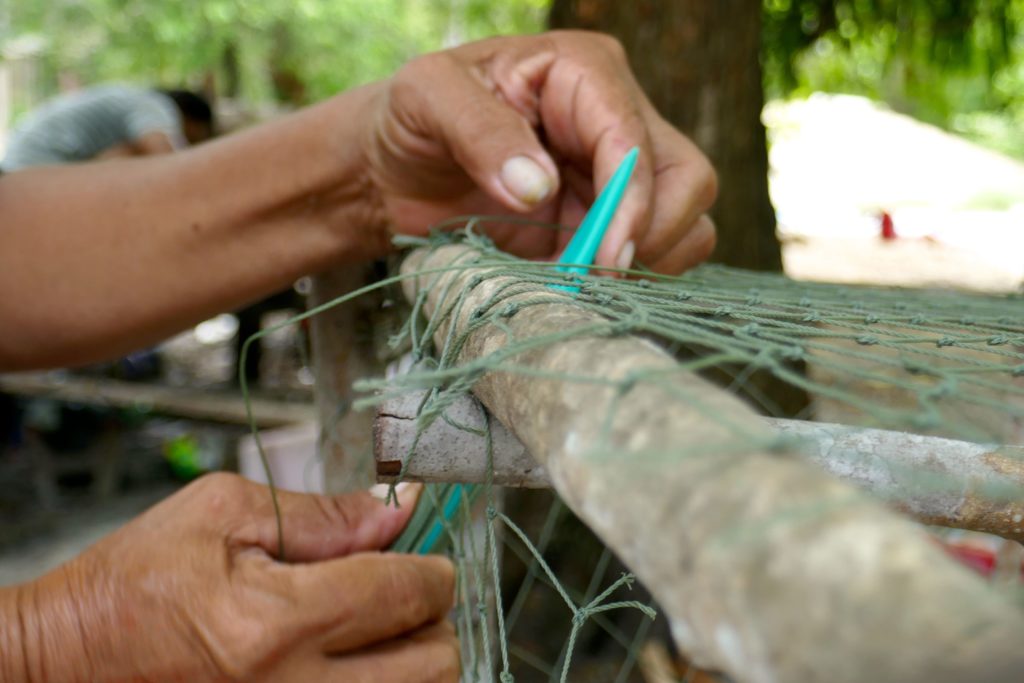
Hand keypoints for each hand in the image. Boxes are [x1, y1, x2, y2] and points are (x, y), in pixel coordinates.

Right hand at [7, 474, 456, 682]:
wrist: (65, 662)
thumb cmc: (135, 583)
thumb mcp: (222, 514)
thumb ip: (322, 515)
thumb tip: (397, 509)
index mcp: (276, 621)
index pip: (407, 593)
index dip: (433, 564)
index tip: (427, 552)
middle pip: (434, 663)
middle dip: (433, 618)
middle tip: (403, 593)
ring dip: (414, 660)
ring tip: (375, 629)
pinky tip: (348, 661)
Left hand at [362, 30, 717, 274]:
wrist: (394, 172)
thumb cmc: (410, 119)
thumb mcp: (427, 99)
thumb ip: (480, 132)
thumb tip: (540, 187)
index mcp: (582, 72)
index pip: (635, 138)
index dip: (631, 200)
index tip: (603, 256)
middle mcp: (615, 118)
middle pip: (687, 180)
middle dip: (649, 235)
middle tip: (591, 278)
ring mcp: (615, 176)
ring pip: (687, 222)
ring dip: (643, 264)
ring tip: (576, 282)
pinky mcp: (604, 224)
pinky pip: (653, 256)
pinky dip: (625, 281)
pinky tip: (573, 285)